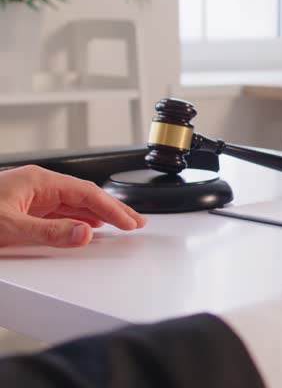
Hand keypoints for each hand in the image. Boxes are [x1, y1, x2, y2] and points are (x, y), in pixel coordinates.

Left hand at [0, 165, 145, 247]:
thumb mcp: (9, 226)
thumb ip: (49, 231)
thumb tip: (85, 233)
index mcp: (38, 181)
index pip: (86, 193)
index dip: (111, 208)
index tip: (129, 223)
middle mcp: (37, 185)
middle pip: (85, 195)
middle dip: (113, 208)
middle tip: (136, 222)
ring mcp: (31, 196)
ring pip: (75, 204)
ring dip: (99, 214)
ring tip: (121, 223)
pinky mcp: (24, 208)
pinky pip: (61, 212)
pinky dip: (80, 219)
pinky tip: (87, 226)